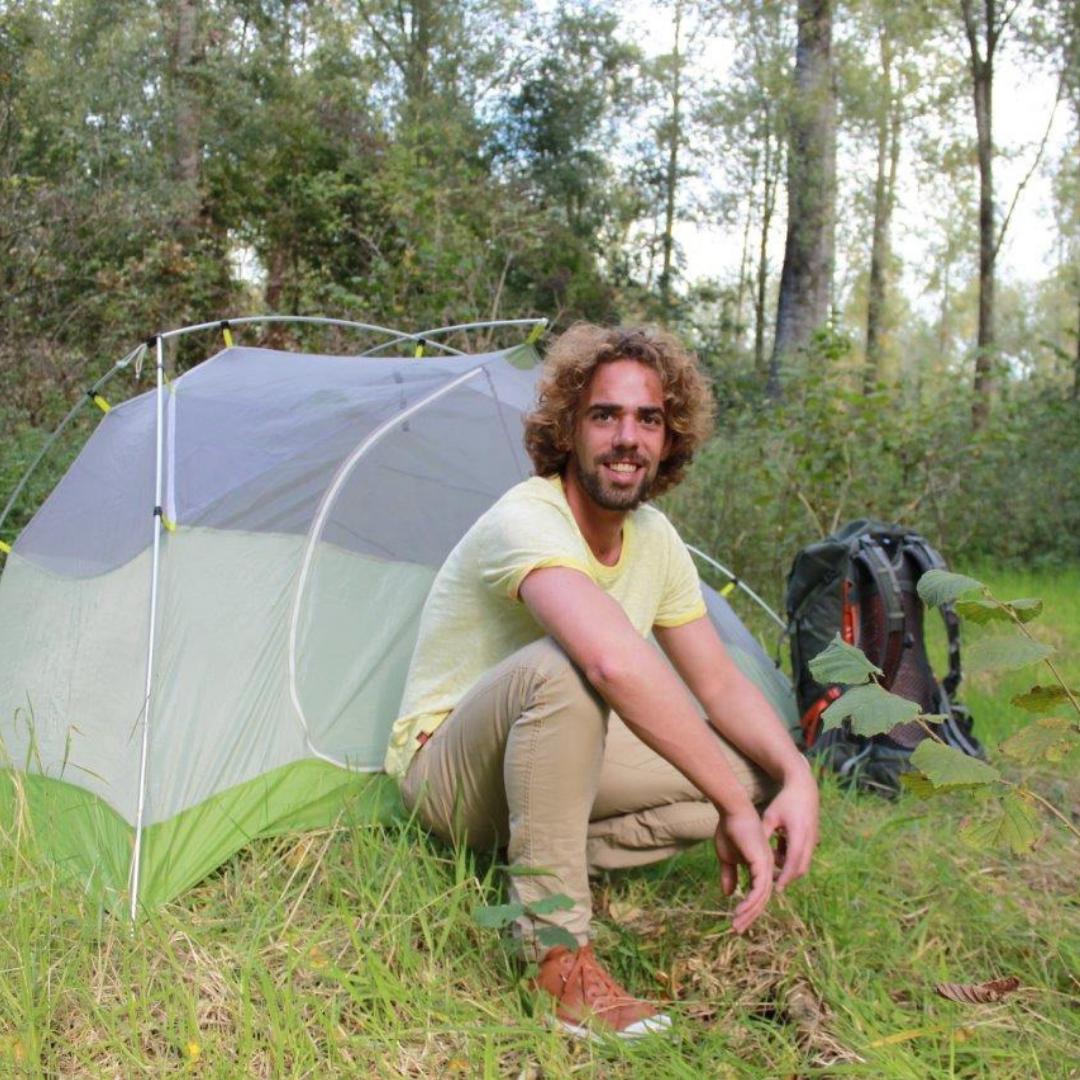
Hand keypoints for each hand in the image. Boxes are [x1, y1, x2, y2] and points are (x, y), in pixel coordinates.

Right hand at [713, 806, 772, 932]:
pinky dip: (750, 902)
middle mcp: (766, 869)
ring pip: (761, 898)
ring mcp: (766, 866)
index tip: (736, 920)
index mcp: (759, 867)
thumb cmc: (729, 830)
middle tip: (737, 929)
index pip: (757, 893)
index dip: (748, 908)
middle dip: (749, 916)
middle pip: (761, 900)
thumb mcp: (726, 857)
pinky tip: (740, 910)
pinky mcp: (762, 864)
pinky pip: (759, 889)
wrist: (732, 812)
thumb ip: (729, 875)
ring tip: (736, 924)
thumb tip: (729, 894)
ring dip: (749, 913)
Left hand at [761, 765, 819, 892]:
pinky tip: (779, 848)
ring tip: (771, 863)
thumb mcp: (770, 815)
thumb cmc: (784, 801)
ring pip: (803, 862)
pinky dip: (793, 857)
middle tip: (770, 881)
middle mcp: (809, 840)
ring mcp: (813, 840)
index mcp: (798, 834)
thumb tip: (753, 853)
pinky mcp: (813, 838)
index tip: (776, 890)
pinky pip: (804, 855)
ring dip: (789, 866)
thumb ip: (764, 834)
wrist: (804, 788)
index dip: (785, 878)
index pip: (792, 863)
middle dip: (787, 877)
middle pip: (800, 868)